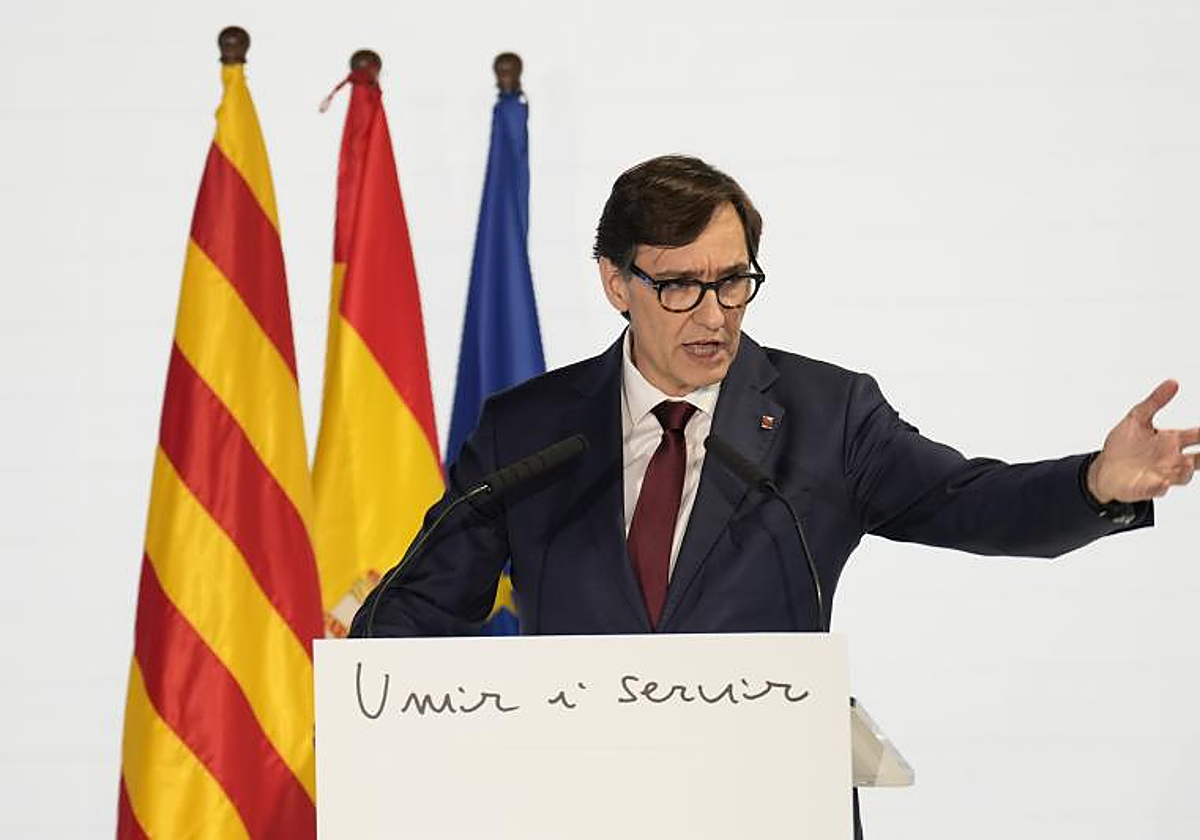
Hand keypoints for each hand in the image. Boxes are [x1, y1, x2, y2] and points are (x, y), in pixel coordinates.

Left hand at [1088, 380, 1199, 502]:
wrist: (1103, 468)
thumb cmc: (1123, 444)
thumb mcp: (1137, 418)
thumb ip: (1155, 401)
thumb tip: (1173, 382)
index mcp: (1171, 440)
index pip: (1198, 435)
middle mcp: (1171, 459)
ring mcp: (1161, 474)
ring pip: (1183, 476)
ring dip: (1187, 471)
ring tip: (1187, 462)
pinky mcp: (1147, 487)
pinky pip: (1158, 490)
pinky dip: (1161, 487)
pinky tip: (1163, 482)